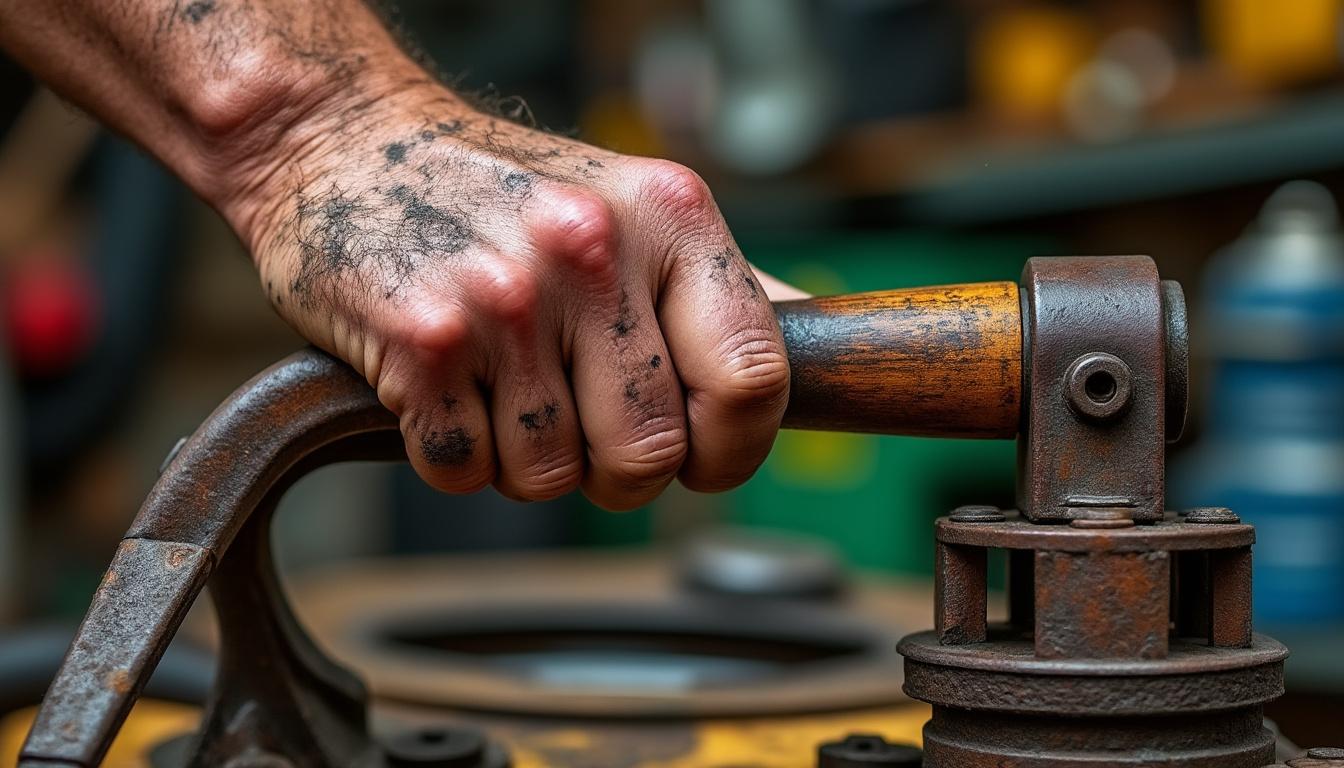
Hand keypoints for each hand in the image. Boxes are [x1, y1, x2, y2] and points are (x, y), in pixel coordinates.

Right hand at [228, 86, 799, 508]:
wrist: (342, 139)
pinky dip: (455, 455)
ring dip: (526, 460)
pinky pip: (466, 471)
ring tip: (501, 387)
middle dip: (617, 471)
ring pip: (552, 475)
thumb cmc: (498, 190)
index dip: (734, 447)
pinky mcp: (418, 338)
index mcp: (669, 215)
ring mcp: (503, 295)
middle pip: (650, 450)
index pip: (753, 376)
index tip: (702, 455)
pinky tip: (445, 390)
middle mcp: (593, 247)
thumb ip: (718, 288)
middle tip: (580, 428)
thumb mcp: (633, 208)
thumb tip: (820, 348)